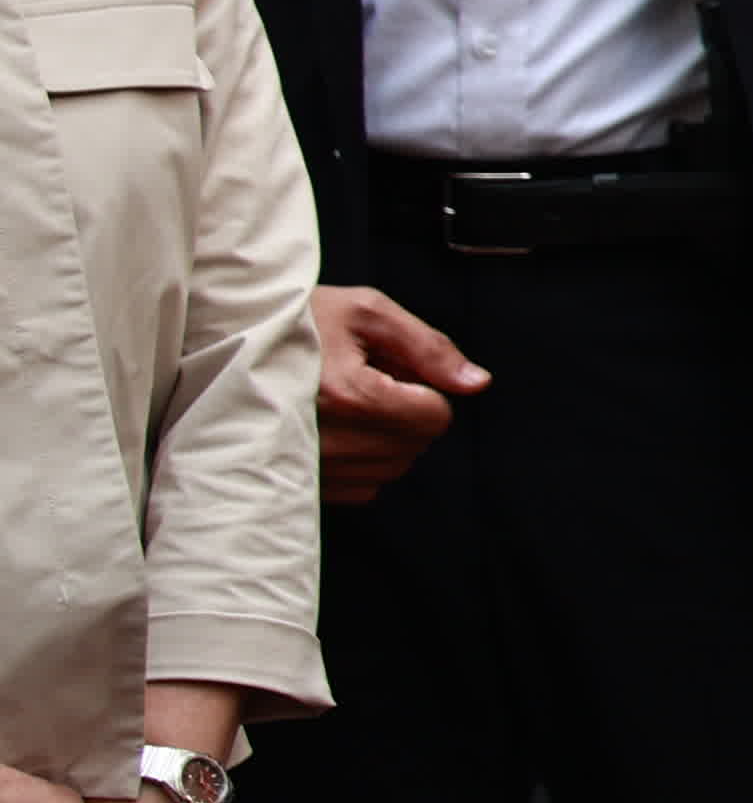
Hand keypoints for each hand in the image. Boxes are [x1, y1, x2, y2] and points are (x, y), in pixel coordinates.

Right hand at [310, 282, 486, 501]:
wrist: (226, 343)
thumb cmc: (296, 322)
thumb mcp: (367, 313)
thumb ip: (429, 348)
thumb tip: (476, 383)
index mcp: (348, 395)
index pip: (433, 417)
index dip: (427, 390)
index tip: (396, 371)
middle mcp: (327, 441)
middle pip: (414, 445)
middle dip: (408, 413)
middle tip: (368, 381)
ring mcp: (308, 468)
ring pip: (391, 469)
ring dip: (385, 438)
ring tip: (346, 402)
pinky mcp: (296, 485)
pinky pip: (361, 488)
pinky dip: (362, 462)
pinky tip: (336, 429)